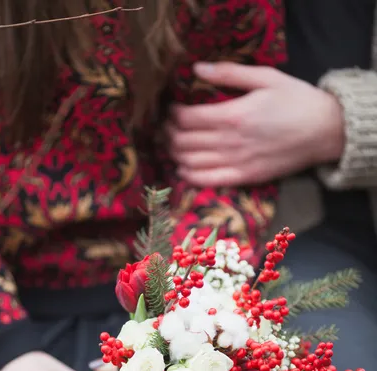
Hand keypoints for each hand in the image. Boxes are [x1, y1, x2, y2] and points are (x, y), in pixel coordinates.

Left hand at [166, 62, 344, 186]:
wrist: (324, 132)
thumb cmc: (296, 100)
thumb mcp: (265, 78)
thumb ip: (228, 73)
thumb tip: (197, 69)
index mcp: (233, 115)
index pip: (187, 118)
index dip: (172, 114)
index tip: (171, 109)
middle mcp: (230, 142)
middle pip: (184, 141)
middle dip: (168, 133)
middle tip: (166, 127)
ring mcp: (236, 163)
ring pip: (190, 162)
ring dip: (174, 154)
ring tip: (171, 144)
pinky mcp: (244, 178)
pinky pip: (207, 181)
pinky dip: (189, 175)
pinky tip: (183, 168)